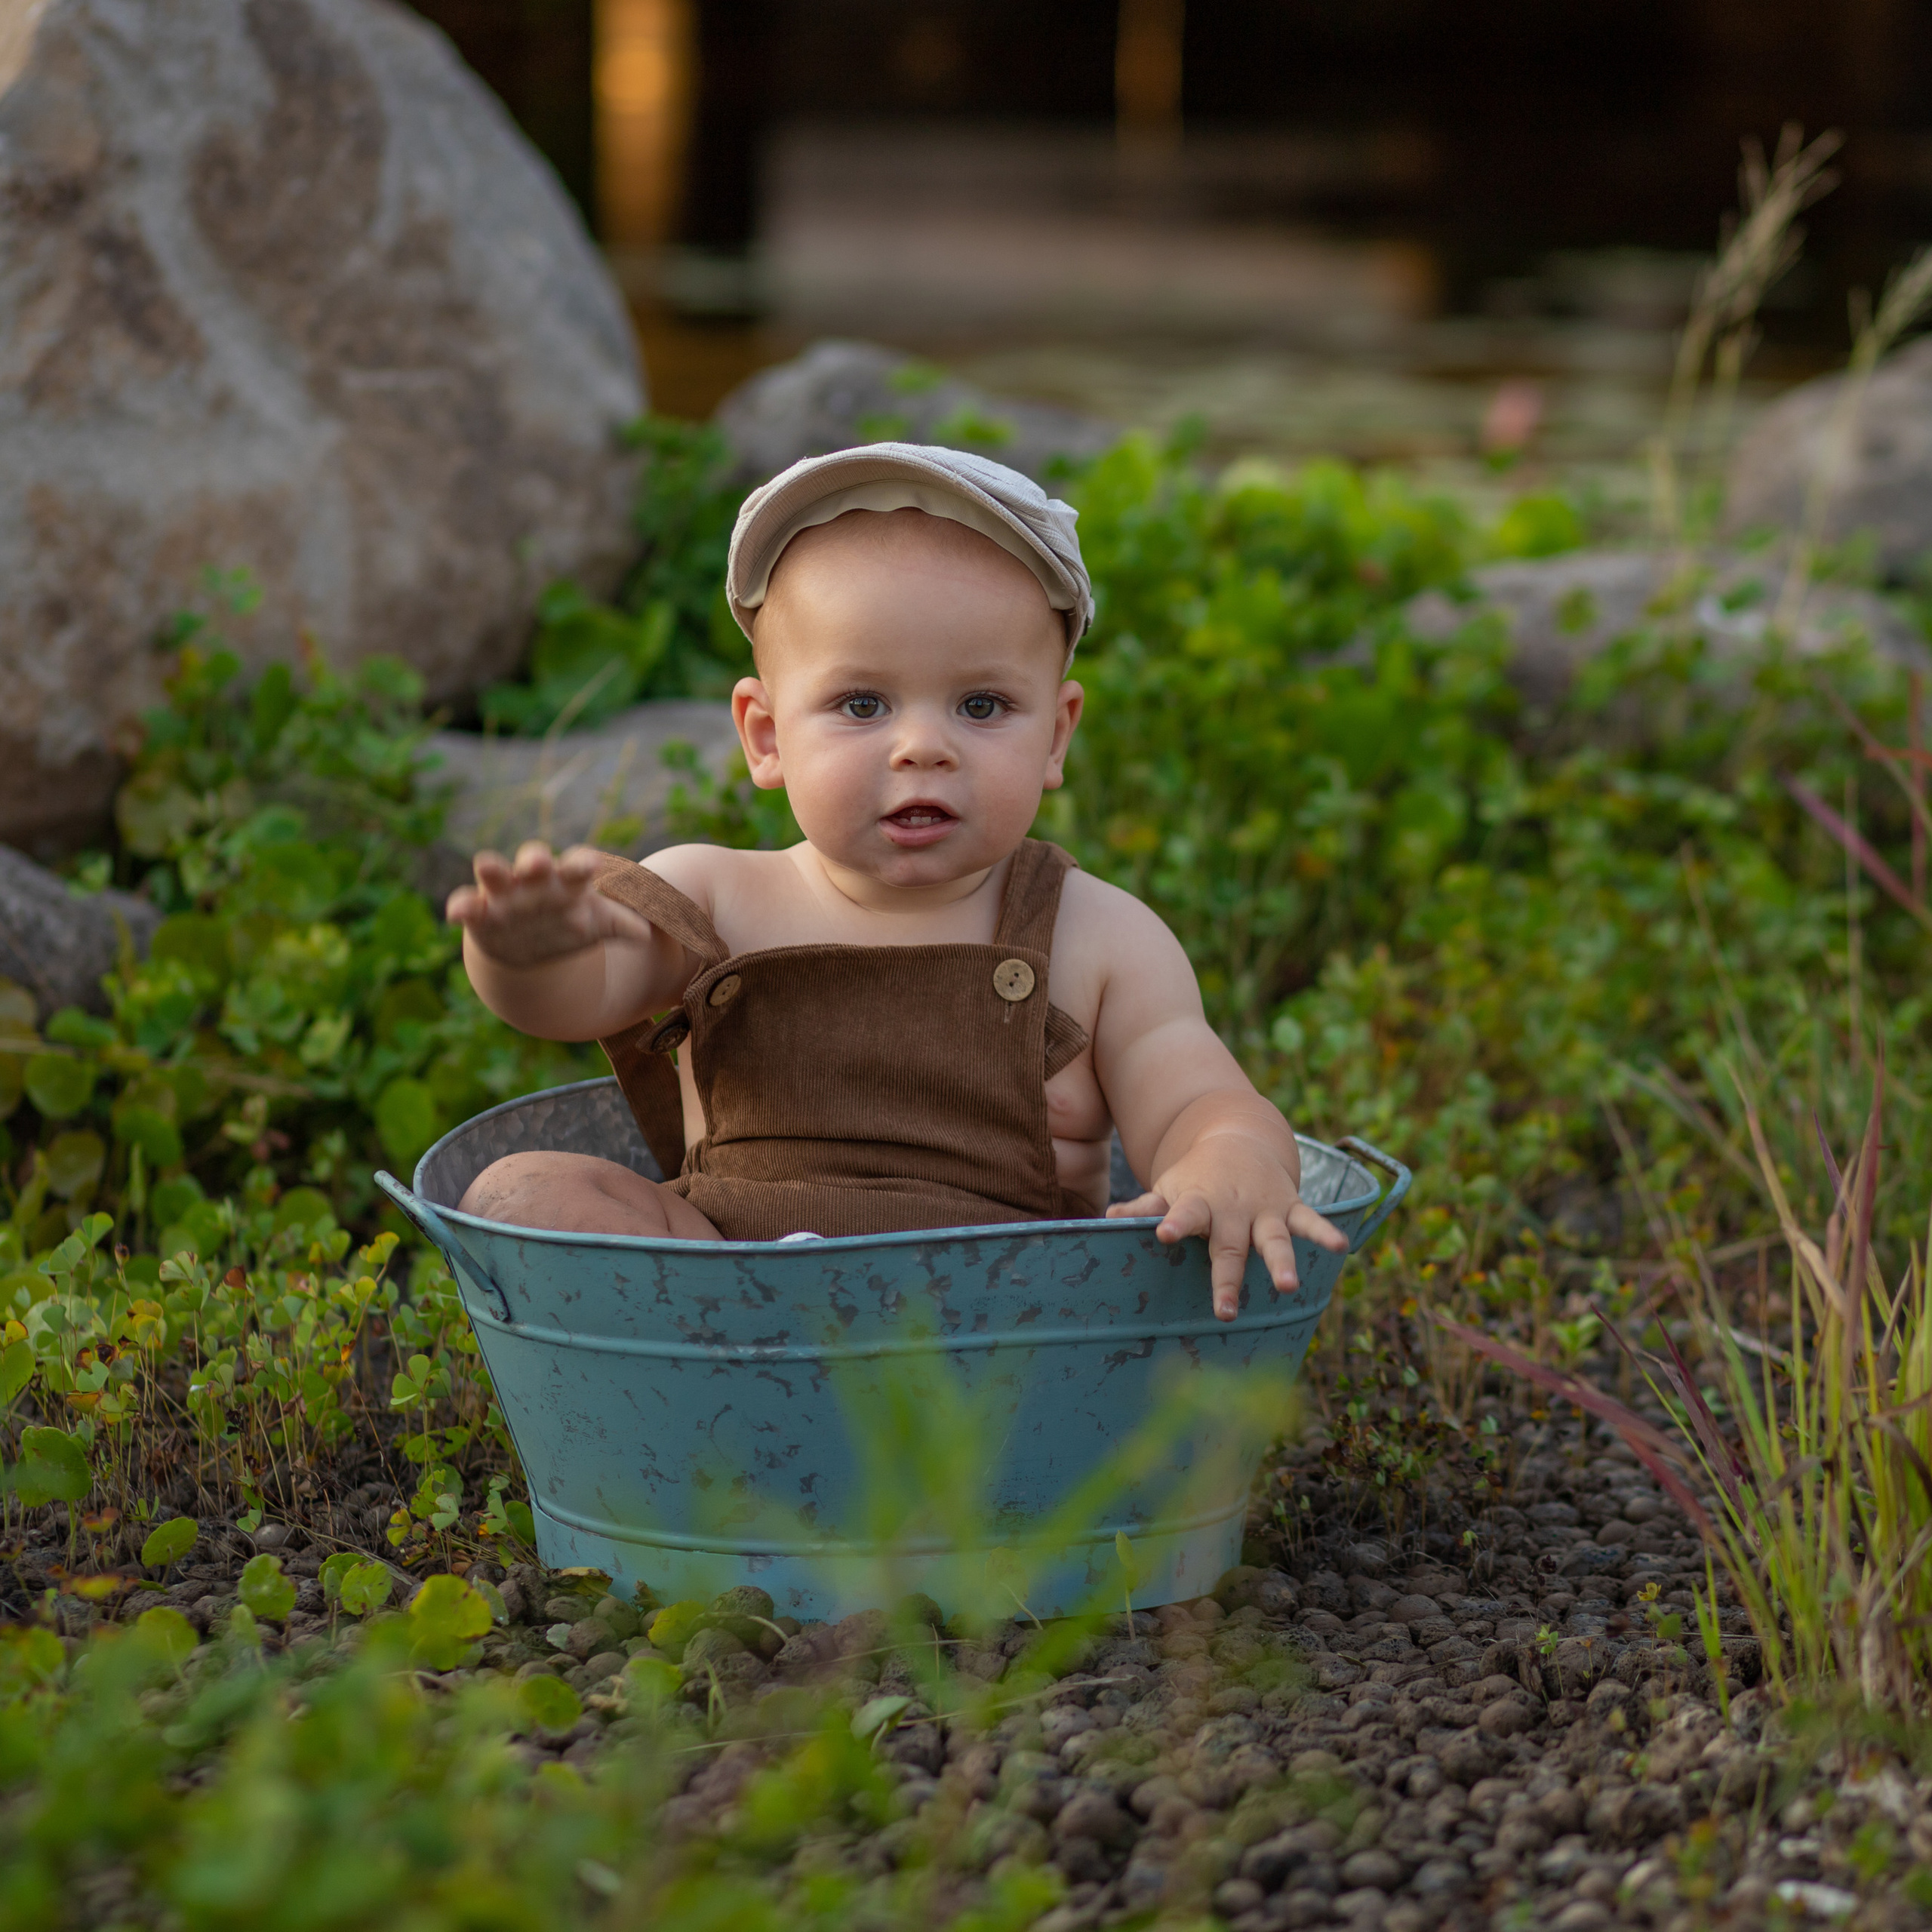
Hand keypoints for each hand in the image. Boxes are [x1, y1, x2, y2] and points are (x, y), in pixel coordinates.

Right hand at [445, 842, 650, 968]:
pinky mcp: (479, 912)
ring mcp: (505, 894)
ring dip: (493, 869)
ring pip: (496, 874)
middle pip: (535, 859)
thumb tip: (645, 932)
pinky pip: (466, 903)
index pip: (577, 865)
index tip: (593, 865)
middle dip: (536, 859)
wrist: (532, 948)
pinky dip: (461, 905)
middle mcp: (535, 880)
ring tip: (487, 864)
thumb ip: (621, 925)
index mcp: (569, 880)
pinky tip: (457, 912)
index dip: (583, 864)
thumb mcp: (597, 926)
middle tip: (540, 862)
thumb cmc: (570, 925)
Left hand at [1107, 1130, 1346, 1322]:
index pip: (1185, 1213)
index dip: (1175, 1223)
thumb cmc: (1197, 1177)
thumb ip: (1148, 1207)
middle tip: (1225, 1310)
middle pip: (1229, 1246)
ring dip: (1281, 1262)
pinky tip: (1340, 1247)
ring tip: (1288, 1286)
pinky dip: (1325, 1233)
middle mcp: (1233, 1208)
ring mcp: (1264, 1209)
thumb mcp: (1171, 1187)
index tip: (1165, 1234)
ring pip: (1274, 1239)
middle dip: (1228, 1278)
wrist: (1239, 1136)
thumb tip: (1109, 1219)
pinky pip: (1309, 1221)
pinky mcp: (1290, 1208)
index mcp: (1200, 1201)